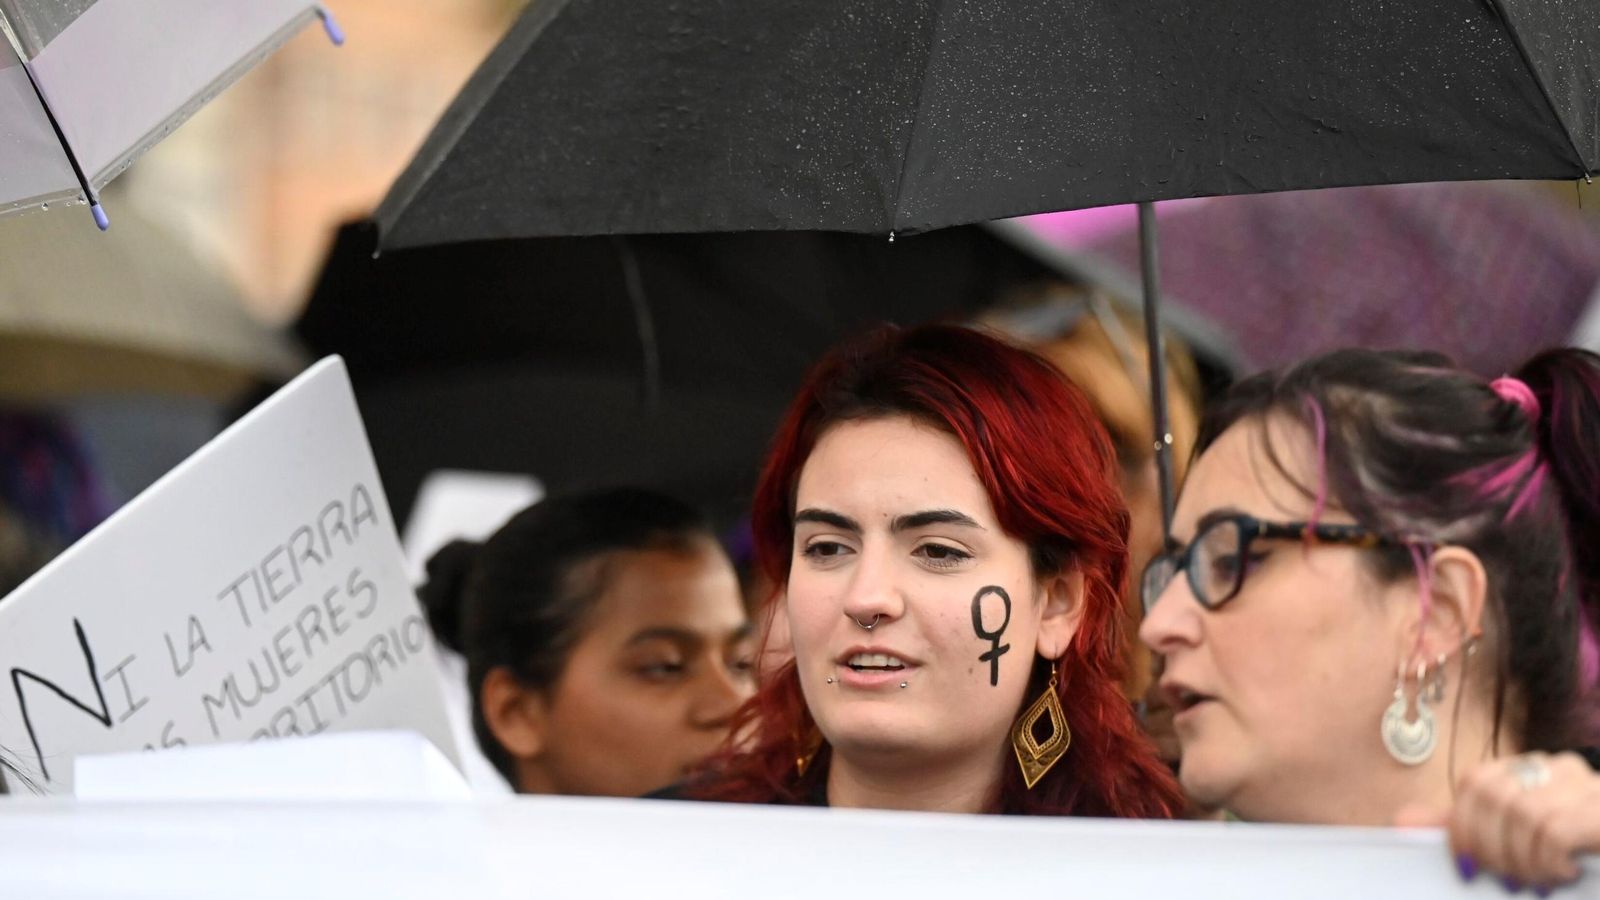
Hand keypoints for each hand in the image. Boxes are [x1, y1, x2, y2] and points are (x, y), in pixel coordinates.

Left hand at [1396, 752, 1599, 892]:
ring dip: (1522, 860)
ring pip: (1525, 813)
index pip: (1476, 781)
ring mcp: (1587, 785)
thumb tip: (1401, 822)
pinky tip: (1564, 873)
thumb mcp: (1511, 840)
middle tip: (1505, 880)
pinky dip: (1550, 860)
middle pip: (1496, 796)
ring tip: (1537, 881)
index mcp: (1530, 769)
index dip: (1463, 825)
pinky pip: (1556, 829)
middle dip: (1490, 847)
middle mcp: (1559, 768)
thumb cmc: (1569, 853)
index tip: (1468, 865)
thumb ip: (1462, 828)